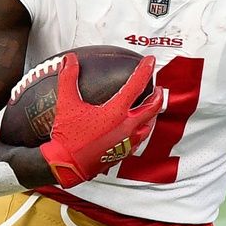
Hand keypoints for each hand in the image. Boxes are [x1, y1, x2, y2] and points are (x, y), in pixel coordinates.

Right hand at [40, 53, 162, 188]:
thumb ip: (68, 78)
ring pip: (148, 126)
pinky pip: (139, 140)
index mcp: (115, 113)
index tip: (150, 61)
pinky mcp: (123, 154)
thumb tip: (69, 60)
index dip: (145, 70)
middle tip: (159, 87)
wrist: (66, 165)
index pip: (136, 86)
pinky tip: (137, 129)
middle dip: (158, 96)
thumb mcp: (66, 104)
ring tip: (151, 107)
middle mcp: (126, 127)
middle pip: (152, 108)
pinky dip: (142, 130)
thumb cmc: (67, 136)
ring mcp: (126, 142)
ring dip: (152, 114)